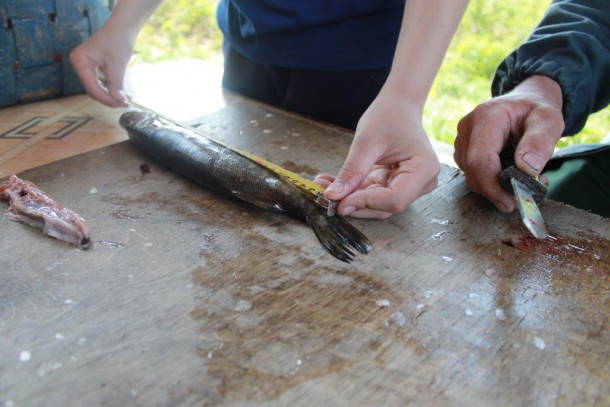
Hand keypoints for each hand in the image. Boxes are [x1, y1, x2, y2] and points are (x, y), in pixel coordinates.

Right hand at [70, 25, 134, 106]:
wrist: (122, 27)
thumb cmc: (118, 39)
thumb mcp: (118, 63)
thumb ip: (116, 83)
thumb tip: (119, 100)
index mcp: (80, 60)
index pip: (91, 86)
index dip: (106, 98)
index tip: (120, 104)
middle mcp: (79, 64)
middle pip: (93, 89)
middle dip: (109, 98)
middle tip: (125, 104)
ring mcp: (85, 66)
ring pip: (97, 88)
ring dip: (112, 96)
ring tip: (127, 100)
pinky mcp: (93, 68)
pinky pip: (101, 83)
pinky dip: (112, 89)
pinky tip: (123, 95)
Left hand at [316, 88, 439, 218]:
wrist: (398, 107)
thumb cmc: (389, 116)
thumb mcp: (366, 142)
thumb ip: (352, 172)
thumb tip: (333, 196)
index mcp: (424, 169)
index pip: (394, 199)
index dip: (365, 203)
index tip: (339, 201)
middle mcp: (422, 182)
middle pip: (385, 207)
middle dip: (353, 202)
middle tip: (324, 194)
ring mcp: (411, 187)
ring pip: (376, 205)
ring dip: (349, 198)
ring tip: (324, 185)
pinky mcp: (396, 186)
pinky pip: (372, 196)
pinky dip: (352, 192)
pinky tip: (333, 183)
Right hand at [453, 75, 563, 212]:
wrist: (525, 100)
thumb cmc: (536, 109)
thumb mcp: (549, 120)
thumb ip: (540, 141)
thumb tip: (527, 169)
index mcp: (486, 117)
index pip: (479, 159)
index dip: (492, 186)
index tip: (511, 202)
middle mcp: (467, 127)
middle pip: (472, 171)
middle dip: (494, 191)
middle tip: (523, 198)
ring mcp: (462, 139)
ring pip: (471, 175)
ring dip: (494, 187)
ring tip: (523, 182)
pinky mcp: (463, 149)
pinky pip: (472, 173)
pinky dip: (490, 182)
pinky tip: (509, 176)